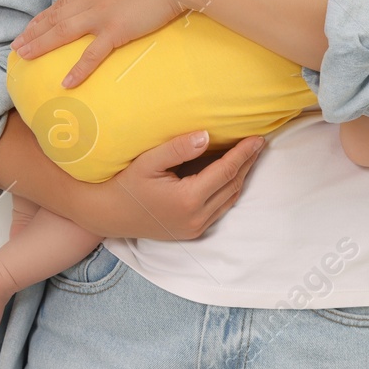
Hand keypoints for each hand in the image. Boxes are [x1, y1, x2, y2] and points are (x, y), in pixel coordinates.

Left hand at [12, 0, 211, 85]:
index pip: (65, 1)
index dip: (47, 14)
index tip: (33, 25)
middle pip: (56, 16)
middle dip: (34, 31)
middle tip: (16, 45)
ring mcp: (101, 14)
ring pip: (62, 32)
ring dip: (41, 45)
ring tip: (23, 57)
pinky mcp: (116, 30)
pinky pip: (92, 54)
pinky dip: (78, 69)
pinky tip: (65, 83)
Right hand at [74, 130, 266, 239]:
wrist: (109, 214)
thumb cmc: (126, 183)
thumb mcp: (148, 161)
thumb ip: (178, 148)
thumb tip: (207, 135)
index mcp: (187, 199)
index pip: (226, 171)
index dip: (244, 153)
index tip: (257, 137)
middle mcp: (195, 217)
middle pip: (233, 186)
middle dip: (248, 163)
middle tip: (260, 142)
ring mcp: (195, 228)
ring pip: (230, 199)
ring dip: (242, 176)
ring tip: (250, 155)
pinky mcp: (193, 232)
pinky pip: (220, 208)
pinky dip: (230, 189)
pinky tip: (232, 173)